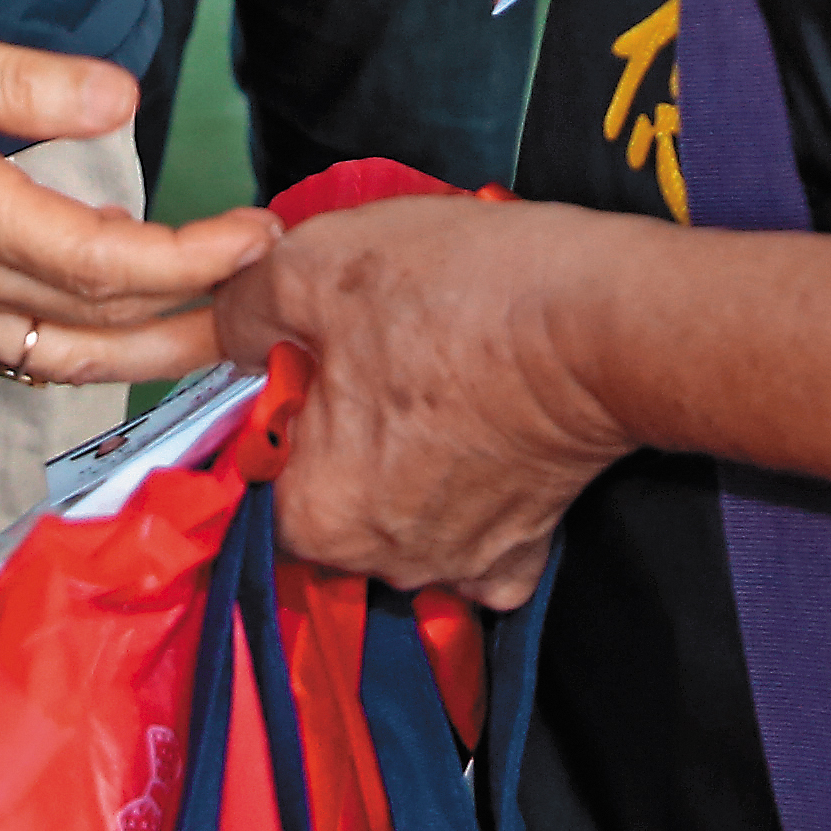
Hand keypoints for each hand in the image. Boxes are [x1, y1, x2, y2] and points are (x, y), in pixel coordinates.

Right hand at [0, 0, 272, 373]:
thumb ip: (19, 83)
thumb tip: (121, 102)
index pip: (105, 262)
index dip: (194, 259)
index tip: (258, 235)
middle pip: (96, 327)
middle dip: (191, 318)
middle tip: (268, 301)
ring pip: (54, 354)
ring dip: (141, 350)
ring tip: (211, 333)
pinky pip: (4, 349)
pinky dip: (72, 347)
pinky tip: (103, 326)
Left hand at [219, 194, 636, 605]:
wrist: (604, 320)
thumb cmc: (459, 296)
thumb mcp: (313, 266)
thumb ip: (242, 309)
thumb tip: (226, 333)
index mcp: (314, 513)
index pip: (250, 472)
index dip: (266, 402)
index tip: (301, 352)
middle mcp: (379, 561)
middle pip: (321, 500)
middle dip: (332, 434)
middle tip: (369, 354)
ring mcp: (457, 565)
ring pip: (392, 518)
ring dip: (397, 460)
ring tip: (428, 379)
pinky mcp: (521, 552)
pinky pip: (468, 542)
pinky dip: (463, 499)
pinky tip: (469, 443)